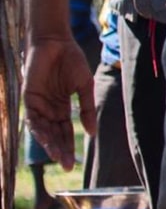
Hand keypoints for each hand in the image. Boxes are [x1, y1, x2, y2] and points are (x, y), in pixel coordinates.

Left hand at [22, 37, 97, 168]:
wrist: (57, 42)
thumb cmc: (72, 60)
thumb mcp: (85, 86)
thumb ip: (87, 108)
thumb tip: (92, 133)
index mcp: (62, 107)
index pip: (65, 132)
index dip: (68, 147)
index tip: (73, 163)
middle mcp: (49, 109)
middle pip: (54, 134)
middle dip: (60, 150)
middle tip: (66, 166)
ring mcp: (38, 105)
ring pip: (42, 130)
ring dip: (49, 143)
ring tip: (57, 156)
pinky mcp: (29, 98)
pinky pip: (32, 118)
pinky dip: (39, 128)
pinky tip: (47, 138)